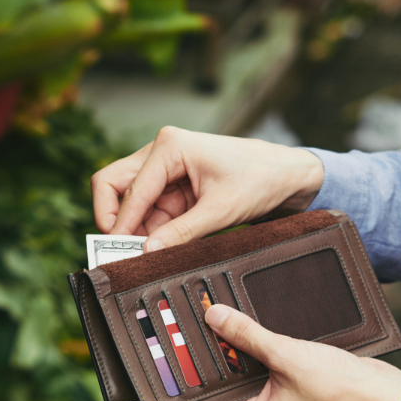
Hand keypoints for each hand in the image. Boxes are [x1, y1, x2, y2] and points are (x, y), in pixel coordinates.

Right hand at [91, 127, 324, 252]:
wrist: (287, 175)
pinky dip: (151, 229)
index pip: (129, 189)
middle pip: (114, 185)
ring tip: (146, 254)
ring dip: (136, 228)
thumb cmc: (260, 179)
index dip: (120, 224)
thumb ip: (181, 233)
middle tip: (119, 250)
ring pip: (129, 201)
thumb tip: (148, 251)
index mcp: (170, 146)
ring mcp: (165, 169)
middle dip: (115, 219)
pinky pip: (150, 210)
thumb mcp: (221, 211)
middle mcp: (161, 151)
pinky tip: (161, 246)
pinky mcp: (173, 186)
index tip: (116, 252)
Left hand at [202, 302, 400, 400]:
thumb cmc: (340, 391)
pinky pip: (265, 373)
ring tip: (219, 322)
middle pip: (222, 387)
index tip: (175, 349)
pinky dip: (257, 354)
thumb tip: (214, 317)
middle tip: (195, 327)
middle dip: (213, 358)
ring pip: (244, 378)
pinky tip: (251, 330)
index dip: (189, 376)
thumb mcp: (286, 355)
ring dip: (236, 353)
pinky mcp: (291, 396)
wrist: (382, 397)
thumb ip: (247, 336)